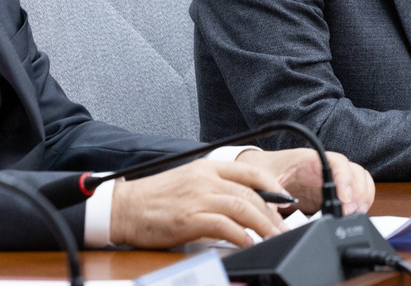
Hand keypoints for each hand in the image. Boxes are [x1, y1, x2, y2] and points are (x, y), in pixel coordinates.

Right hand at [110, 159, 287, 248]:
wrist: (124, 208)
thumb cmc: (155, 199)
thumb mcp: (188, 182)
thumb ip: (214, 188)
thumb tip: (242, 203)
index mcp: (207, 167)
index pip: (249, 172)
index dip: (272, 186)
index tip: (285, 200)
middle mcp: (206, 179)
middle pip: (251, 194)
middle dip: (273, 213)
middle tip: (284, 227)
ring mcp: (199, 197)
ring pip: (243, 208)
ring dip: (264, 225)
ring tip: (274, 237)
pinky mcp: (191, 218)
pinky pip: (226, 227)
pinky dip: (242, 237)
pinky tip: (249, 244)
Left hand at [236, 148, 374, 216]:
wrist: (255, 172)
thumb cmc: (259, 169)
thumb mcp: (260, 178)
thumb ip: (268, 191)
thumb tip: (275, 207)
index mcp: (309, 159)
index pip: (337, 162)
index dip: (345, 179)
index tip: (344, 199)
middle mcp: (324, 168)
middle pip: (355, 173)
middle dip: (357, 194)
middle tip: (348, 213)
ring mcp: (330, 180)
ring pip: (360, 183)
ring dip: (361, 200)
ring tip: (351, 216)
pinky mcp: (329, 195)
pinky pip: (354, 196)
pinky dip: (359, 206)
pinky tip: (349, 217)